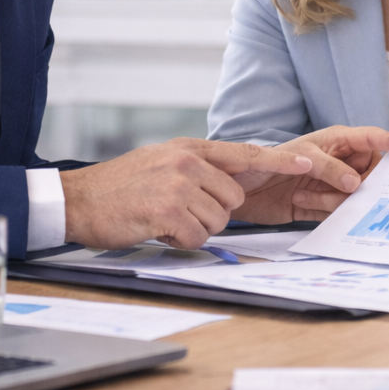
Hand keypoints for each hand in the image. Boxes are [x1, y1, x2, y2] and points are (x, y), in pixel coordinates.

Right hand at [59, 138, 317, 248]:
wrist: (79, 198)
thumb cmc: (121, 186)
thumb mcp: (162, 162)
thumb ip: (197, 169)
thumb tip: (230, 188)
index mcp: (190, 149)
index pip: (245, 154)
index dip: (279, 161)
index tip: (309, 163)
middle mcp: (187, 162)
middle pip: (233, 200)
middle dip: (212, 214)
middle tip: (179, 211)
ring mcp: (177, 185)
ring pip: (217, 221)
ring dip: (194, 229)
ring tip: (163, 217)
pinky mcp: (166, 210)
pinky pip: (195, 237)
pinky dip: (179, 240)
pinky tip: (156, 228)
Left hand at [232, 125, 388, 224]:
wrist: (240, 189)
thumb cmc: (266, 161)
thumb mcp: (299, 157)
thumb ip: (329, 169)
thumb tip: (356, 184)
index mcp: (336, 141)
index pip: (371, 139)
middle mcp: (338, 162)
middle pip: (370, 173)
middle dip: (362, 183)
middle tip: (347, 188)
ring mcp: (331, 184)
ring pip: (355, 196)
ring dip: (333, 199)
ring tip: (304, 194)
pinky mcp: (322, 205)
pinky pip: (339, 212)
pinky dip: (324, 211)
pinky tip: (300, 202)